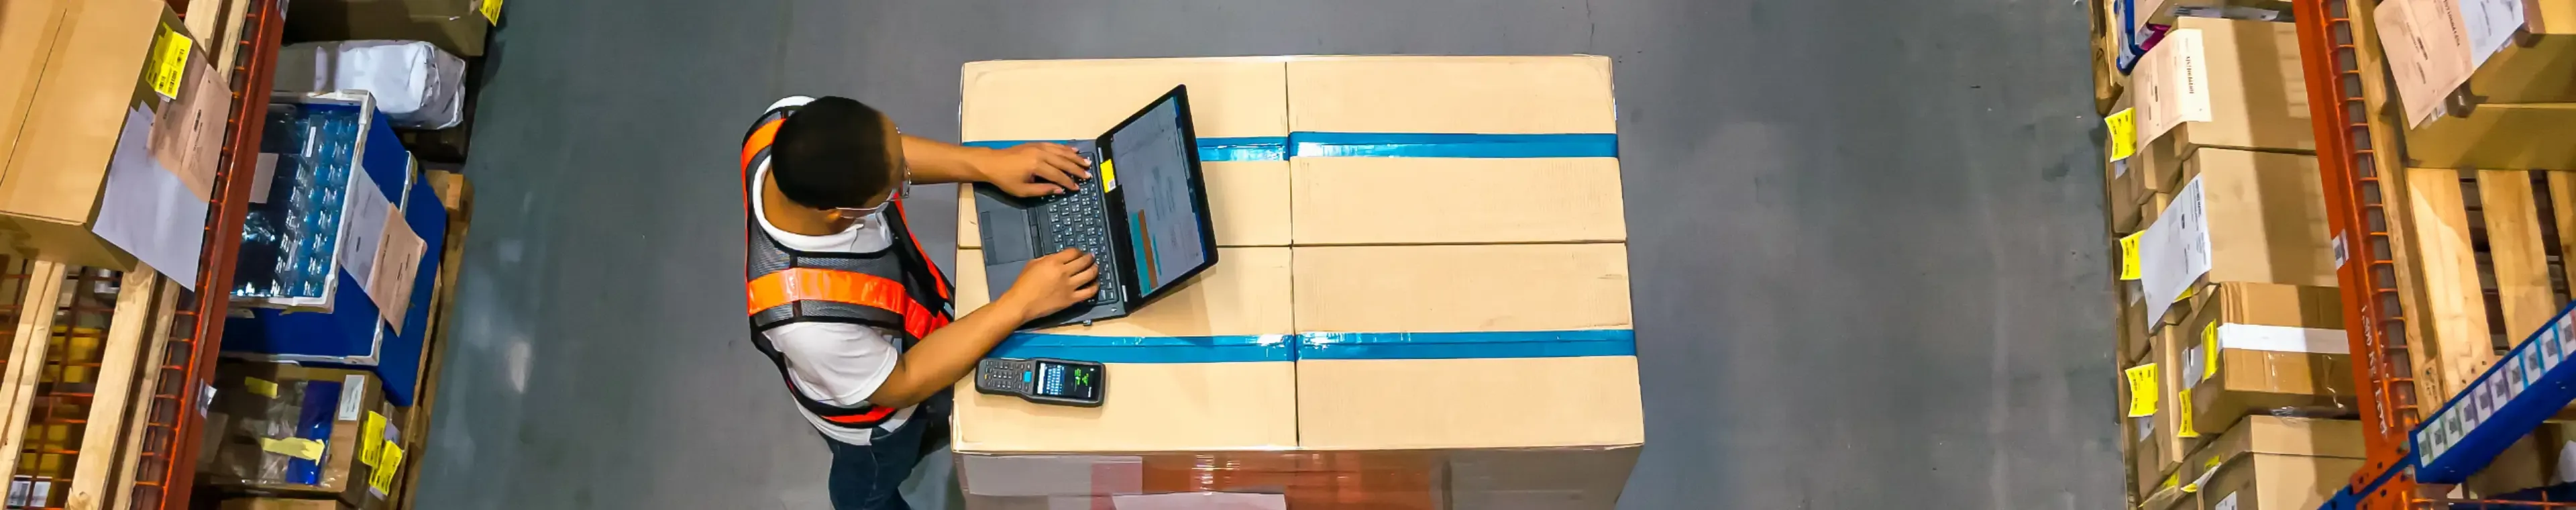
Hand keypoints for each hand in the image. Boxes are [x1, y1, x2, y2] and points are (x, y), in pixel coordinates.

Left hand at [975, 143, 1091, 196]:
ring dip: (1075, 157)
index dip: (1069, 182)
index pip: (1058, 175)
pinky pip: (1054, 145)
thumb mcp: (1022, 190)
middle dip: (1076, 169)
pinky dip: (1065, 148)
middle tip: (1088, 175)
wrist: (991, 162)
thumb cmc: (1005, 179)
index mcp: (1036, 166)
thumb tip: (1059, 190)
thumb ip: (1042, 190)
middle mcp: (1040, 154)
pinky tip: (1073, 150)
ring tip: (1086, 162)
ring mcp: (1038, 147)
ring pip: (1061, 151)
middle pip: (1063, 162)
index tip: (1077, 188)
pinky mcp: (1036, 144)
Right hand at [998, 248, 1098, 319]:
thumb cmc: (1023, 284)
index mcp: (1053, 261)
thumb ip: (1048, 259)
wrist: (1021, 304)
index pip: (1074, 252)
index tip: (1081, 253)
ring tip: (1095, 268)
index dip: (1079, 251)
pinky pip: (1089, 292)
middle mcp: (1064, 272)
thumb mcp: (1033, 264)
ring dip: (1095, 269)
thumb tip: (1060, 259)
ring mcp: (1069, 286)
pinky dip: (1095, 286)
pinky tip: (1095, 284)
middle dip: (1090, 258)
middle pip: (1084, 261)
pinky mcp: (1071, 299)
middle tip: (1091, 258)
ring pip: (1090, 274)